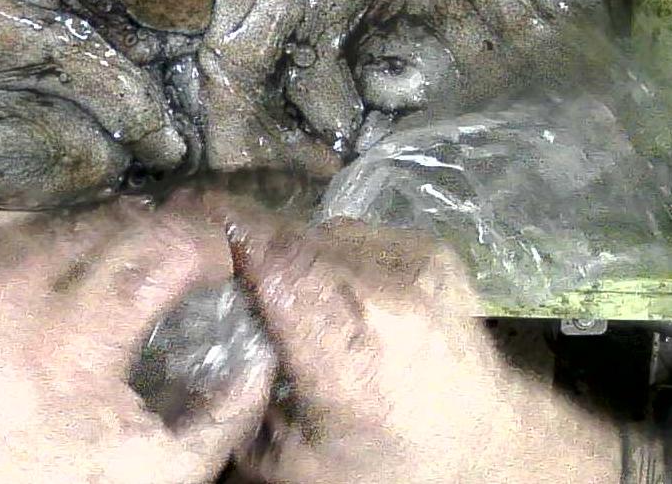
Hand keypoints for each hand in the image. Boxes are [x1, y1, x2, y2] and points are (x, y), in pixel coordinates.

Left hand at [0, 200, 272, 483]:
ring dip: (101, 236)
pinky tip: (56, 270)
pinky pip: (5, 224)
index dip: (205, 245)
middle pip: (114, 223)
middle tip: (178, 267)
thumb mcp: (155, 471)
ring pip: (61, 217)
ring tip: (120, 271)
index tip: (220, 263)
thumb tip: (263, 346)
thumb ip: (223, 409)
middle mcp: (16, 290)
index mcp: (73, 340)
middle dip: (158, 238)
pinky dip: (40, 236)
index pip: (162, 246)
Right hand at [219, 210, 621, 483]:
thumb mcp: (298, 467)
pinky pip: (356, 236)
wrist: (494, 451)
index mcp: (344, 344)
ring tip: (267, 277)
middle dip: (242, 238)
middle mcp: (381, 293)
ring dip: (287, 249)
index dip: (221, 226)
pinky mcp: (430, 252)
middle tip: (205, 248)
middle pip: (289, 237)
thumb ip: (238, 414)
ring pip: (320, 232)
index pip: (272, 254)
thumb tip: (183, 363)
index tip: (178, 214)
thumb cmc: (393, 466)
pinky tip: (327, 287)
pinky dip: (330, 253)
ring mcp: (412, 265)